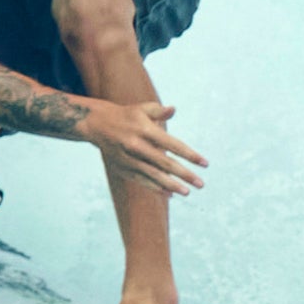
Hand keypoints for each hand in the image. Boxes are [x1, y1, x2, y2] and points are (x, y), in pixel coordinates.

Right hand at [83, 99, 206, 194]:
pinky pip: (143, 181)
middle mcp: (137, 146)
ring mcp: (129, 159)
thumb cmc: (128, 115)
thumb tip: (173, 109)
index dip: (190, 155)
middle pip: (165, 163)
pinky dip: (156, 188)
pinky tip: (170, 194)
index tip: (205, 163)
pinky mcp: (123, 169)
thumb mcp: (142, 109)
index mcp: (145, 130)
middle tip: (201, 184)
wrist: (98, 125)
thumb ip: (159, 111)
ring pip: (154, 176)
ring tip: (187, 192)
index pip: (173, 144)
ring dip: (172, 185)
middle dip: (185, 174)